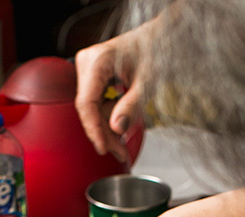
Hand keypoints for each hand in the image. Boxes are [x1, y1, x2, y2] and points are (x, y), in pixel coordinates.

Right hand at [73, 25, 149, 161]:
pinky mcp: (92, 76)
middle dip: (103, 132)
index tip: (103, 147)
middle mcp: (87, 63)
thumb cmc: (155, 50)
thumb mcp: (148, 81)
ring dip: (106, 127)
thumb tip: (117, 128)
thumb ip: (132, 106)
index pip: (86, 103)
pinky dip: (108, 116)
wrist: (158, 36)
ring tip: (122, 142)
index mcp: (97, 60)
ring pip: (91, 109)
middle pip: (88, 108)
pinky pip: (95, 103)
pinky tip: (120, 126)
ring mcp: (87, 69)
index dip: (94, 129)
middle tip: (119, 151)